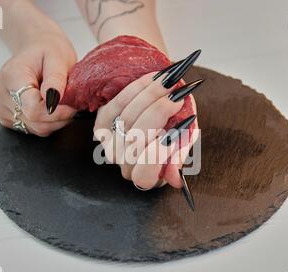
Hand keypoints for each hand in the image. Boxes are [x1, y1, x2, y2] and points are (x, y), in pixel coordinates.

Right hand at [0, 28, 76, 136]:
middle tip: (72, 103)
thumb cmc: (48, 50)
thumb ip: (55, 79)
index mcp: (10, 77)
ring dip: (55, 121)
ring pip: (36, 128)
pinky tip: (51, 107)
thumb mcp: (57, 58)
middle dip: (59, 117)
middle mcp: (0, 95)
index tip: (73, 106)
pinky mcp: (7, 117)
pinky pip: (33, 129)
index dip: (58, 112)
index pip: (33, 109)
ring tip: (61, 102)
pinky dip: (47, 122)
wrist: (36, 49)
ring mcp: (1, 108)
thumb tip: (53, 102)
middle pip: (34, 122)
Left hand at [93, 72, 200, 189]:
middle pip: (135, 140)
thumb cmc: (176, 130)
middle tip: (176, 96)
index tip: (171, 135)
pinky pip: (118, 104)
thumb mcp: (185, 141)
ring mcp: (110, 145)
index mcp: (146, 176)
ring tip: (169, 81)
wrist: (162, 110)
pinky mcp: (101, 123)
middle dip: (157, 114)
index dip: (155, 156)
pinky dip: (137, 89)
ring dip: (150, 96)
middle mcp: (124, 164)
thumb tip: (174, 178)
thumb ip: (180, 155)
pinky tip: (153, 77)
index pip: (144, 175)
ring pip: (127, 119)